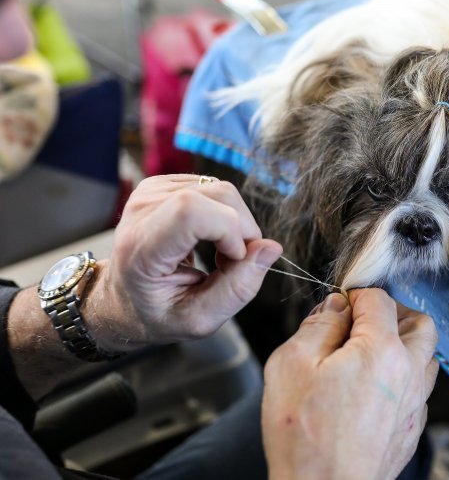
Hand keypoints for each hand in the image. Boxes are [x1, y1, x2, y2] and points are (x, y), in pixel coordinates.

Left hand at [85, 174, 281, 351]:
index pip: (191, 211)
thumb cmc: (157, 313)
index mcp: (142, 247)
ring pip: (222, 188)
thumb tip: (271, 248)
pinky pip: (214, 188)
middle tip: (234, 263)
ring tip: (220, 253)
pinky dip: (225, 215)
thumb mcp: (200, 320)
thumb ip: (238, 288)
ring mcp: (150, 191)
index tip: (234, 259)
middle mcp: (142, 210)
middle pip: (218, 195)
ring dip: (235, 223)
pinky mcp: (162, 184)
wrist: (122, 298)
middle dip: (242, 229)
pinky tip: (211, 238)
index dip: (229, 230)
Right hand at [262, 289, 438, 479]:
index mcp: (382, 351)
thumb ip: (319, 326)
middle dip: (394, 313)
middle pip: (421, 324)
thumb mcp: (292, 364)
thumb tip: (335, 308)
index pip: (380, 300)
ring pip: (426, 357)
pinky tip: (373, 388)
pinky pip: (419, 390)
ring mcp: (414, 405)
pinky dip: (403, 378)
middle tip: (365, 321)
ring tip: (369, 353)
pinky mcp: (411, 430)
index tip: (340, 304)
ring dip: (404, 345)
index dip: (356, 294)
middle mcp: (408, 374)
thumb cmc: (304, 437)